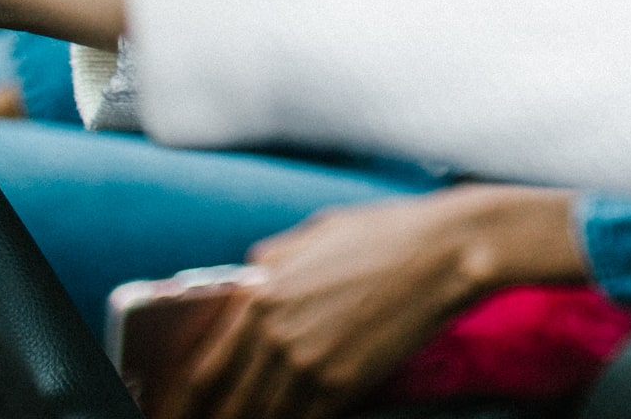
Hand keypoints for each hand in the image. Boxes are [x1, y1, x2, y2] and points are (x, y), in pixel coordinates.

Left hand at [151, 186, 587, 418]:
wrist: (448, 250)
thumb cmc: (388, 232)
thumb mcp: (318, 231)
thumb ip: (274, 258)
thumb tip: (251, 273)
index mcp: (260, 294)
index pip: (206, 368)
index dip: (189, 401)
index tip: (182, 413)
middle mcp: (273, 333)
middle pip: (228, 403)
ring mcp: (306, 361)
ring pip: (263, 416)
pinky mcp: (342, 383)